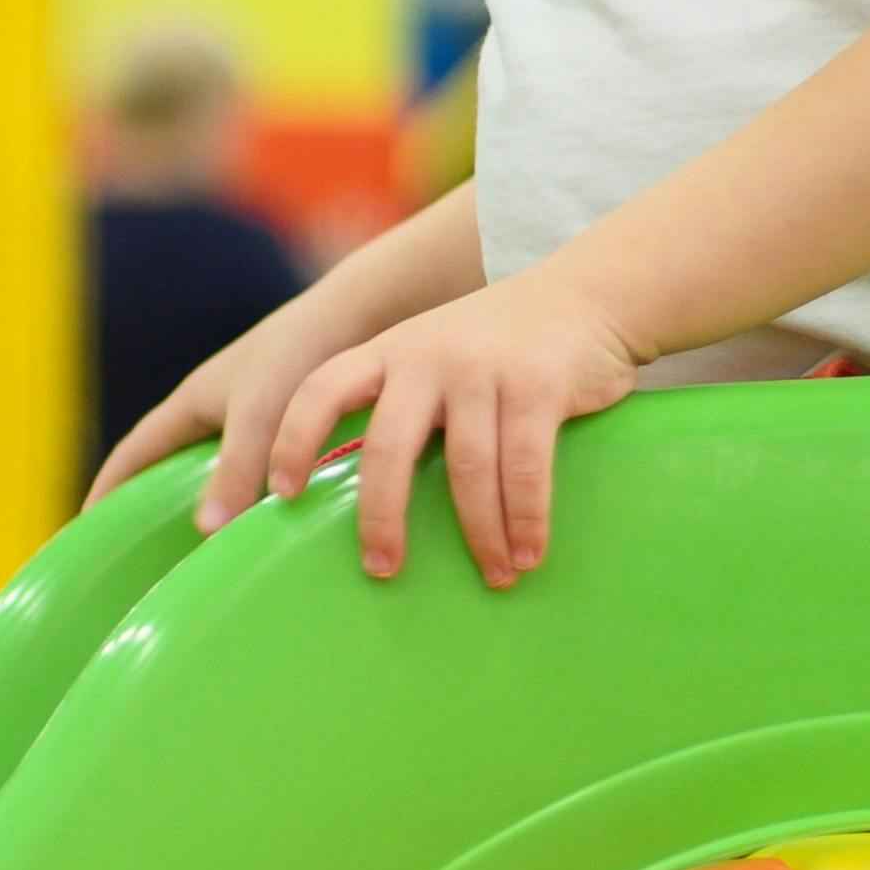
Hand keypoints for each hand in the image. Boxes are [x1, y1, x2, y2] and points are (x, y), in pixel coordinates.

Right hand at [86, 291, 357, 537]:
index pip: (135, 452)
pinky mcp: (291, 425)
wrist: (359, 317)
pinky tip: (271, 529)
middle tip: (143, 554)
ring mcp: (254, 416)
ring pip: (220, 471)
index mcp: (192, 402)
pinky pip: (260, 473)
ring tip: (208, 554)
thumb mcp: (256, 416)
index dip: (109, 487)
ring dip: (211, 505)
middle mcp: (217, 409)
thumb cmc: (295, 356)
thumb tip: (205, 533)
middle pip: (171, 464)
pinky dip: (255, 501)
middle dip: (153, 503)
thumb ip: (235, 472)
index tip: (85, 525)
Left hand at [264, 274, 639, 587]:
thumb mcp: (435, 354)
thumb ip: (402, 402)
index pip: (321, 390)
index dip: (293, 439)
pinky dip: (525, 518)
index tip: (281, 492)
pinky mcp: (536, 384)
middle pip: (387, 446)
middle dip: (382, 515)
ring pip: (465, 467)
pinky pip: (523, 465)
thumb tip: (374, 499)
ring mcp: (482, 368)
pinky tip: (528, 554)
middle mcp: (427, 355)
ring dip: (478, 533)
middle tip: (382, 569)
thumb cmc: (501, 345)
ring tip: (494, 577)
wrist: (588, 293)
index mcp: (390, 351)